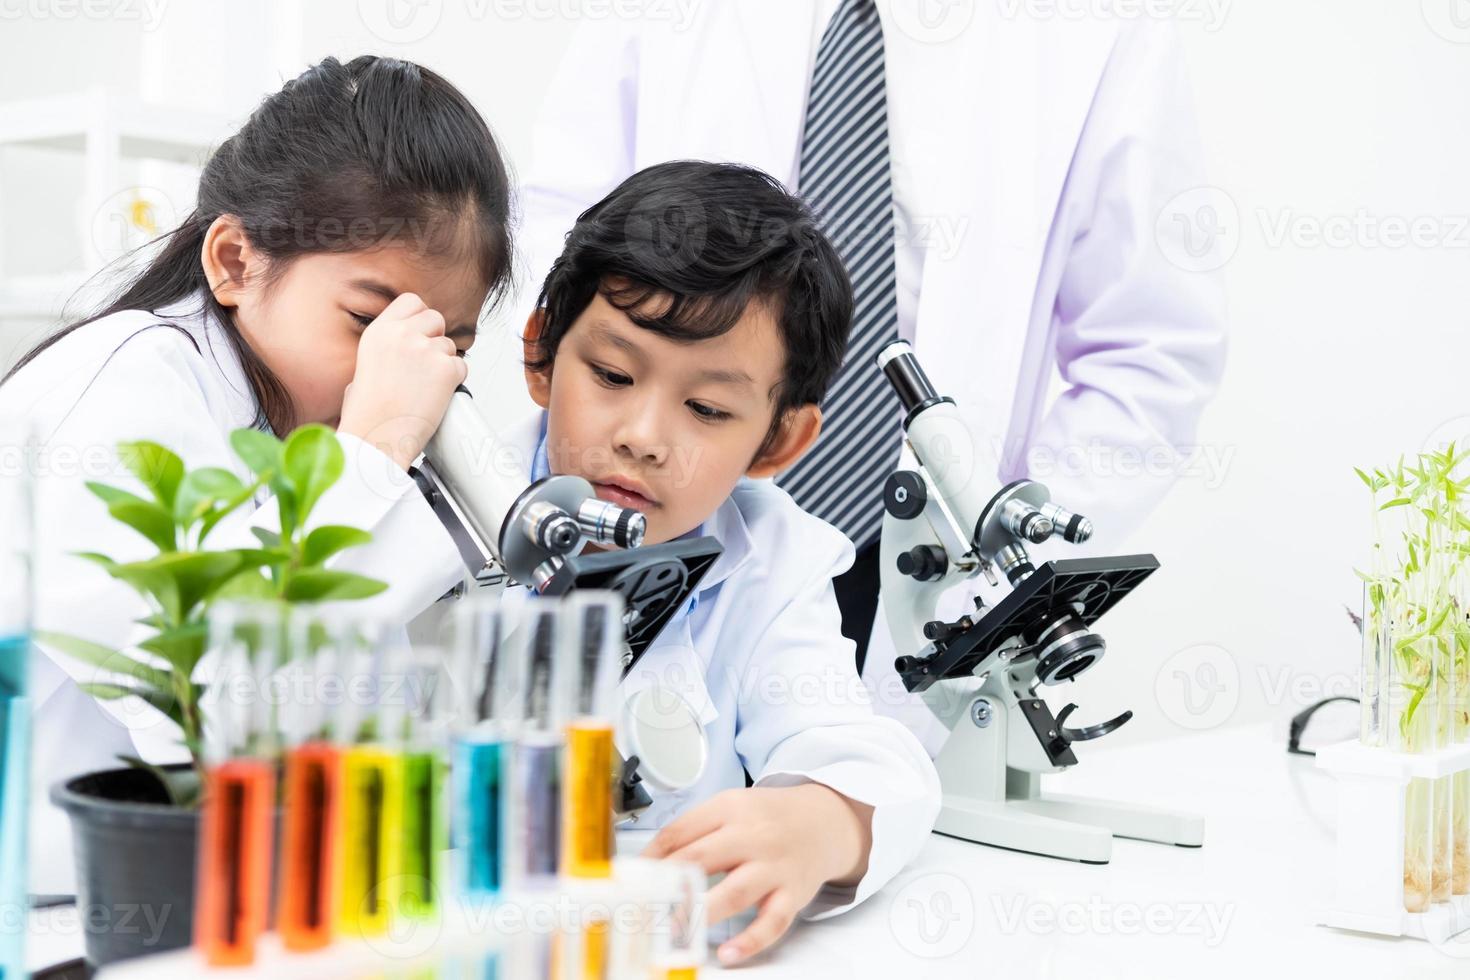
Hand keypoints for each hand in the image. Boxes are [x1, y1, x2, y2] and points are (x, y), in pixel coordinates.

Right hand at [338, 292, 466, 469]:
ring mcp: (426, 350)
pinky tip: (435, 397)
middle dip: (435, 338)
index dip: (419, 318)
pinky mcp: (446, 369)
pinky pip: (462, 367)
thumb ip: (384, 351)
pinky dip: (454, 381)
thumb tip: (396, 356)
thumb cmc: (366, 414)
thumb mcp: (362, 369)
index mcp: (379, 331)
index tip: (419, 335)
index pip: (411, 302)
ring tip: (424, 389)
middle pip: (436, 318)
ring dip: (443, 364)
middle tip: (426, 365)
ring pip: (450, 346)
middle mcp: (402, 334)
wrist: (375, 438)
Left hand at [642, 783, 873, 964]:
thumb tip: (649, 863)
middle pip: (701, 858)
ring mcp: (774, 865)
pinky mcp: (793, 893)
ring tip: (674, 929)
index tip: (629, 879)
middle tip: (641, 907)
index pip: (680, 832)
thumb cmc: (768, 818)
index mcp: (729, 808)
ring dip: (701, 912)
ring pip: (735, 891)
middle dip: (667, 885)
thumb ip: (693, 831)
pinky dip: (751, 940)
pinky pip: (773, 921)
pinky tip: (729, 953)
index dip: (650, 858)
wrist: (823, 820)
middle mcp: (752, 835)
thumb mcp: (730, 808)